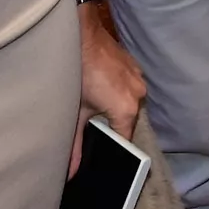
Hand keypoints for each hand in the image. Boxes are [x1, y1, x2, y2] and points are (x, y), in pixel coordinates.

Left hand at [72, 4, 146, 176]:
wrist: (81, 35)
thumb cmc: (78, 72)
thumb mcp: (74, 112)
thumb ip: (75, 144)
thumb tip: (70, 173)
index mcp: (127, 109)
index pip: (125, 139)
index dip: (113, 146)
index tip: (102, 148)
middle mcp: (139, 94)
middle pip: (127, 121)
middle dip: (111, 123)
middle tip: (92, 121)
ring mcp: (138, 78)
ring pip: (128, 102)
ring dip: (114, 104)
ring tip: (96, 101)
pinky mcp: (134, 66)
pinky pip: (128, 87)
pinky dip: (117, 89)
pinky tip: (101, 86)